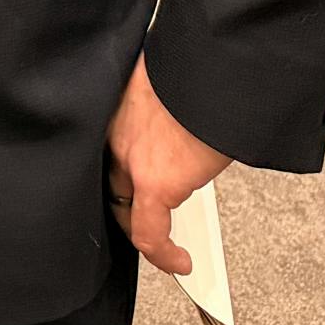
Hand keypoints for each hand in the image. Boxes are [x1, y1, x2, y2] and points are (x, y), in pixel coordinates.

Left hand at [104, 57, 230, 277]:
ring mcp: (130, 157)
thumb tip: (176, 113)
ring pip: (126, 207)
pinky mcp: (155, 182)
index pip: (105, 148)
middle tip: (146, 219)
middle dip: (125, 203)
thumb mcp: (170, 80)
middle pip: (110, 181)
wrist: (219, 62)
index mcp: (116, 103)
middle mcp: (114, 131)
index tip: (132, 181)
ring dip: (144, 225)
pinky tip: (180, 262)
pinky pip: (149, 234)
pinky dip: (163, 254)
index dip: (118, 171)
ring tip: (165, 243)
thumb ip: (160, 101)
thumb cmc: (202, 65)